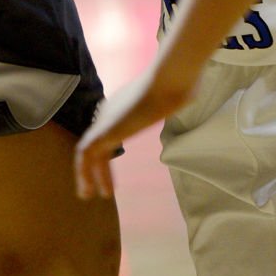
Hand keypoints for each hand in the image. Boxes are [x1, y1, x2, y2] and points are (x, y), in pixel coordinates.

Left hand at [74, 61, 195, 199]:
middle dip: (97, 167)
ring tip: (94, 195)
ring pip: (88, 152)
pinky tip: (94, 190)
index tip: (111, 168)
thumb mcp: (177, 94)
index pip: (108, 130)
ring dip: (89, 175)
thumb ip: (176, 99)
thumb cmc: (177, 85)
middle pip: (97, 142)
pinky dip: (86, 173)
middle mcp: (110, 111)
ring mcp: (105, 121)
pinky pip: (86, 155)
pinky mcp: (104, 131)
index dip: (108, 150)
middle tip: (101, 187)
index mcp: (123, 104)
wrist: (168, 81)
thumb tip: (190, 94)